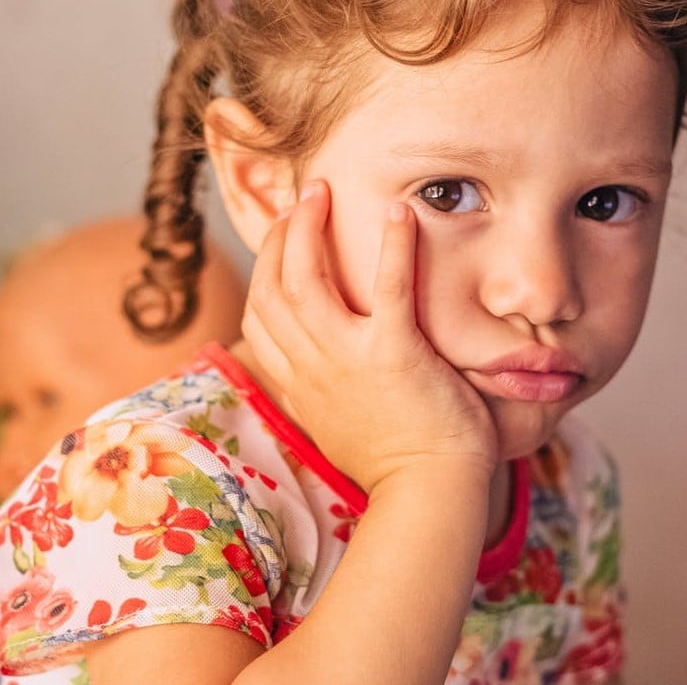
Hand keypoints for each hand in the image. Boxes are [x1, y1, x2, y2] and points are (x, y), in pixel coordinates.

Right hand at [241, 180, 497, 493]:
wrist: (429, 494)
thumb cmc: (391, 461)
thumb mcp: (331, 425)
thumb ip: (314, 388)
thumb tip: (307, 362)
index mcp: (296, 383)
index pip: (257, 316)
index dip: (262, 269)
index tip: (280, 241)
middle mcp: (310, 367)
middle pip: (272, 287)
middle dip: (279, 236)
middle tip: (299, 201)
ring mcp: (347, 359)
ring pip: (306, 280)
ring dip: (309, 228)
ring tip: (320, 192)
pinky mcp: (394, 352)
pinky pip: (387, 287)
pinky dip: (393, 246)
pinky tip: (399, 211)